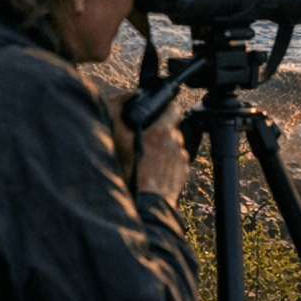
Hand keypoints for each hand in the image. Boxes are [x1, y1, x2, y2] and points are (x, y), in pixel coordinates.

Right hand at [109, 92, 189, 206]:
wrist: (146, 204)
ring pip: (173, 146)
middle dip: (161, 132)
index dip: (166, 108)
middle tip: (145, 141)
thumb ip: (118, 110)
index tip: (158, 114)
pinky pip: (176, 162)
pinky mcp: (183, 174)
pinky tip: (154, 171)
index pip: (174, 108)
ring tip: (147, 160)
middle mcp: (176, 142)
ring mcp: (181, 159)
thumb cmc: (131, 173)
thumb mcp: (117, 138)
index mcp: (162, 131)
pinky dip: (168, 164)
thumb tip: (128, 96)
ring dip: (164, 149)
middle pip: (171, 128)